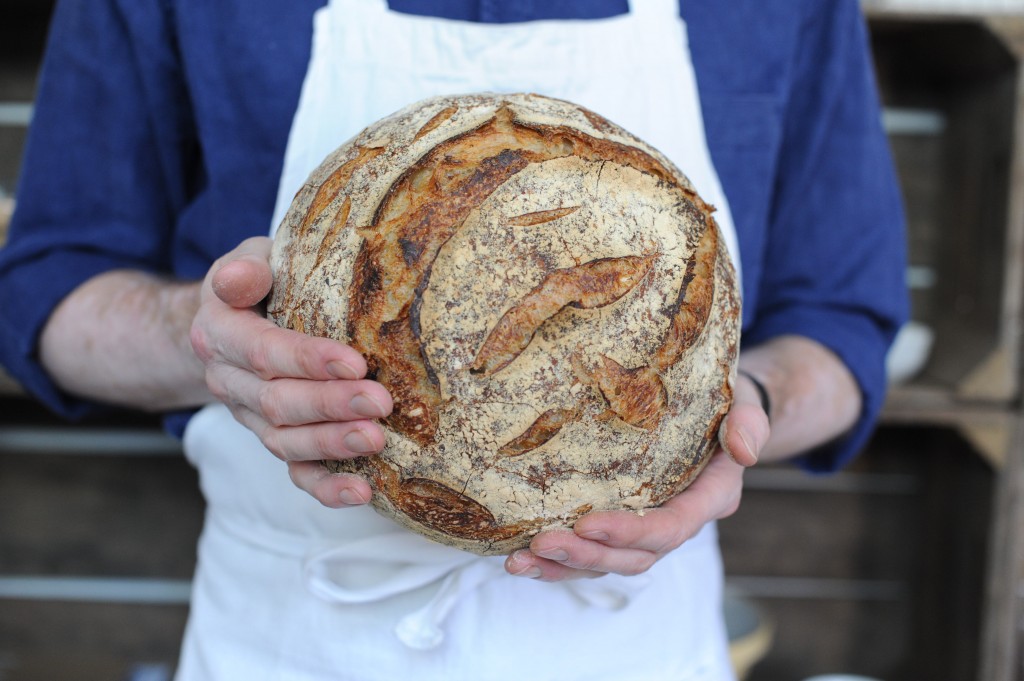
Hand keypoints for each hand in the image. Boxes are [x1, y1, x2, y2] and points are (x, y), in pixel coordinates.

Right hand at [189, 237, 392, 507]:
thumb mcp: (249, 260)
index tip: (355, 361)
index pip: (264, 351)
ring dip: (333, 445)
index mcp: (221, 333)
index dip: (307, 360)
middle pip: (277, 403)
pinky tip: (362, 492)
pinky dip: (326, 487)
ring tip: (377, 441)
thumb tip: (241, 278)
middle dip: (331, 405)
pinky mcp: (276, 440)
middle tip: (380, 402)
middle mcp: (230, 382)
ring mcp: (252, 418)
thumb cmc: (259, 284)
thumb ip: (247, 268)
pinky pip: (296, 472)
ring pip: (286, 442)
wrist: (233, 322)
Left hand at [504, 372, 769, 580]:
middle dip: (587, 555)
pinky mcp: (621, 524)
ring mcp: (646, 528)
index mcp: (707, 500)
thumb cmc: (726, 405)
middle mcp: (676, 522)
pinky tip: (520, 558)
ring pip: (607, 563)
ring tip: (519, 562)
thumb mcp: (745, 408)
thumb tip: (744, 450)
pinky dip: (556, 560)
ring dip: (563, 567)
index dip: (630, 533)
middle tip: (542, 543)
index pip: (670, 528)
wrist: (716, 412)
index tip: (587, 524)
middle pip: (633, 557)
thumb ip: (749, 425)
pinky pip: (590, 552)